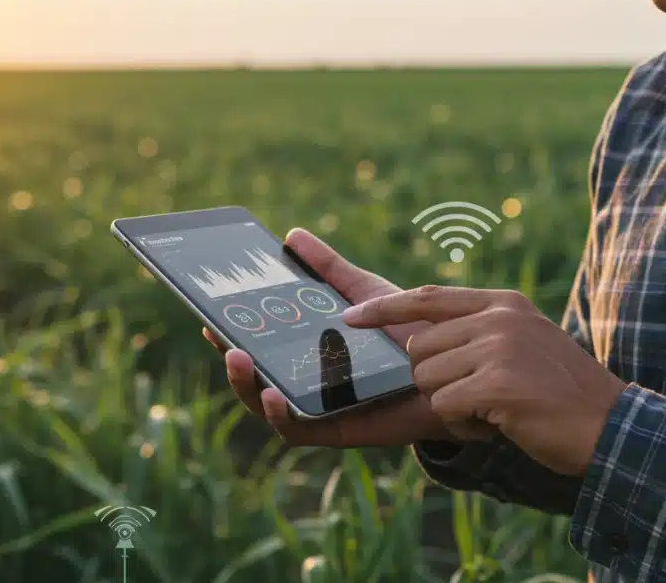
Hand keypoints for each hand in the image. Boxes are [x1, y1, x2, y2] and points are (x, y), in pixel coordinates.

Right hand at [201, 228, 481, 446]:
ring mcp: (319, 406)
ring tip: (239, 359)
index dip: (230, 333)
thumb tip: (292, 235)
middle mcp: (307, 381)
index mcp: (307, 351)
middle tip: (220, 335)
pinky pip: (298, 429)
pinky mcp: (337, 430)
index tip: (210, 315)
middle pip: (255, 376)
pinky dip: (280, 414)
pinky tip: (273, 394)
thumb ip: (330, 268)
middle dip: (230, 357)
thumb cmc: (409, 332)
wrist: (455, 367)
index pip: (260, 344)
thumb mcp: (365, 293)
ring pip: (266, 405)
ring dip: (245, 386)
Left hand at [341, 285, 628, 475]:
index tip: (351, 316)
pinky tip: (501, 424)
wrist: (610, 427)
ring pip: (427, 379)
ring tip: (497, 410)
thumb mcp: (523, 344)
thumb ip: (479, 333)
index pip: (426, 298)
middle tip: (480, 398)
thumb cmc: (561, 394)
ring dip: (453, 406)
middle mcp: (499, 318)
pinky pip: (445, 406)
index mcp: (502, 304)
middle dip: (436, 382)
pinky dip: (466, 425)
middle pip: (419, 349)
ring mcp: (499, 348)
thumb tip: (417, 341)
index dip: (384, 308)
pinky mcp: (497, 384)